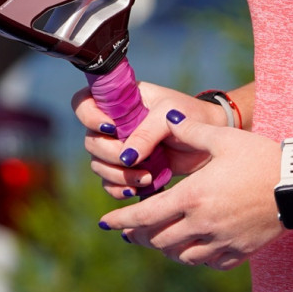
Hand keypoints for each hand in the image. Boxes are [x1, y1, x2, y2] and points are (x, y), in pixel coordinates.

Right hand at [70, 81, 223, 195]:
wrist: (208, 140)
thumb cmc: (189, 116)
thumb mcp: (169, 115)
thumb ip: (146, 132)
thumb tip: (126, 157)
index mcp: (118, 101)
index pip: (84, 104)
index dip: (89, 117)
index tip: (112, 128)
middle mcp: (113, 124)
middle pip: (90, 141)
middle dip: (110, 155)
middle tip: (134, 160)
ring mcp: (119, 148)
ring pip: (99, 165)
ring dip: (118, 176)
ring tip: (146, 178)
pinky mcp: (129, 170)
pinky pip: (110, 184)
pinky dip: (120, 189)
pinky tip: (138, 190)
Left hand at [100, 114, 283, 268]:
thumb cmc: (261, 157)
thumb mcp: (224, 139)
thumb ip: (191, 131)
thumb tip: (168, 119)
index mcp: (193, 196)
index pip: (144, 215)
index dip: (121, 221)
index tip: (105, 223)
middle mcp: (202, 224)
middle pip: (158, 240)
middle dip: (140, 236)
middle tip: (132, 231)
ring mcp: (221, 242)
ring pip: (180, 256)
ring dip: (166, 248)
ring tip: (161, 238)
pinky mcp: (239, 252)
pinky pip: (208, 263)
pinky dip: (195, 257)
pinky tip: (194, 247)